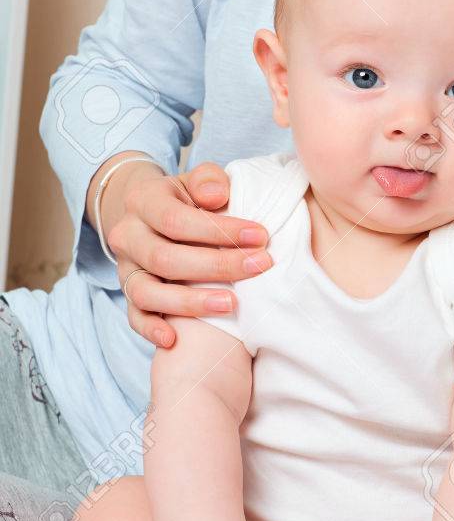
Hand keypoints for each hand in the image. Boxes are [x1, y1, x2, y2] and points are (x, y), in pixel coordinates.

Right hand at [96, 158, 272, 348]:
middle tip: (259, 267)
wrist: (154, 214)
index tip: (260, 236)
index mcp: (144, 201)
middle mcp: (127, 235)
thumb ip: (209, 181)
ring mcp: (125, 268)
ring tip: (232, 305)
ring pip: (146, 292)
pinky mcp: (128, 294)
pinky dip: (150, 329)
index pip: (177, 220)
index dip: (220, 230)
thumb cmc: (189, 199)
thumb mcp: (199, 181)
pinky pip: (133, 316)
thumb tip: (217, 195)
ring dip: (190, 302)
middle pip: (164, 258)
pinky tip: (174, 339)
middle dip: (216, 266)